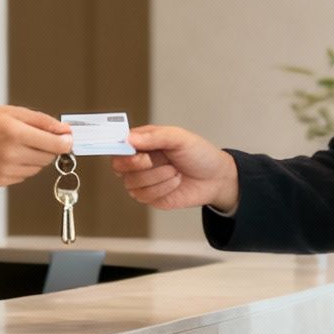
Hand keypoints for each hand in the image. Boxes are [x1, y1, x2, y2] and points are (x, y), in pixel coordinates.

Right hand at [0, 106, 72, 186]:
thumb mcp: (11, 112)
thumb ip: (41, 121)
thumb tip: (65, 131)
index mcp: (15, 133)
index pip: (55, 145)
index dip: (66, 142)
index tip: (69, 139)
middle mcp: (12, 154)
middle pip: (49, 157)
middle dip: (49, 147)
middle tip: (36, 137)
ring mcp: (6, 170)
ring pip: (38, 167)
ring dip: (36, 156)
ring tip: (18, 144)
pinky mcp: (1, 181)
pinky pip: (24, 175)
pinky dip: (23, 165)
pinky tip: (9, 155)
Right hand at [110, 126, 238, 211]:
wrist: (215, 178)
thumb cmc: (199, 154)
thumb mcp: (180, 138)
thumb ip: (155, 136)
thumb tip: (129, 138)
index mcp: (143, 142)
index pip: (118, 144)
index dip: (118, 148)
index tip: (129, 149)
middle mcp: (139, 161)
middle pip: (119, 165)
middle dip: (139, 164)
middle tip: (158, 159)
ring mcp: (143, 180)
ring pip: (131, 183)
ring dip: (156, 177)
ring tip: (174, 170)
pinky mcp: (150, 197)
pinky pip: (144, 196)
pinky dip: (162, 189)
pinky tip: (175, 182)